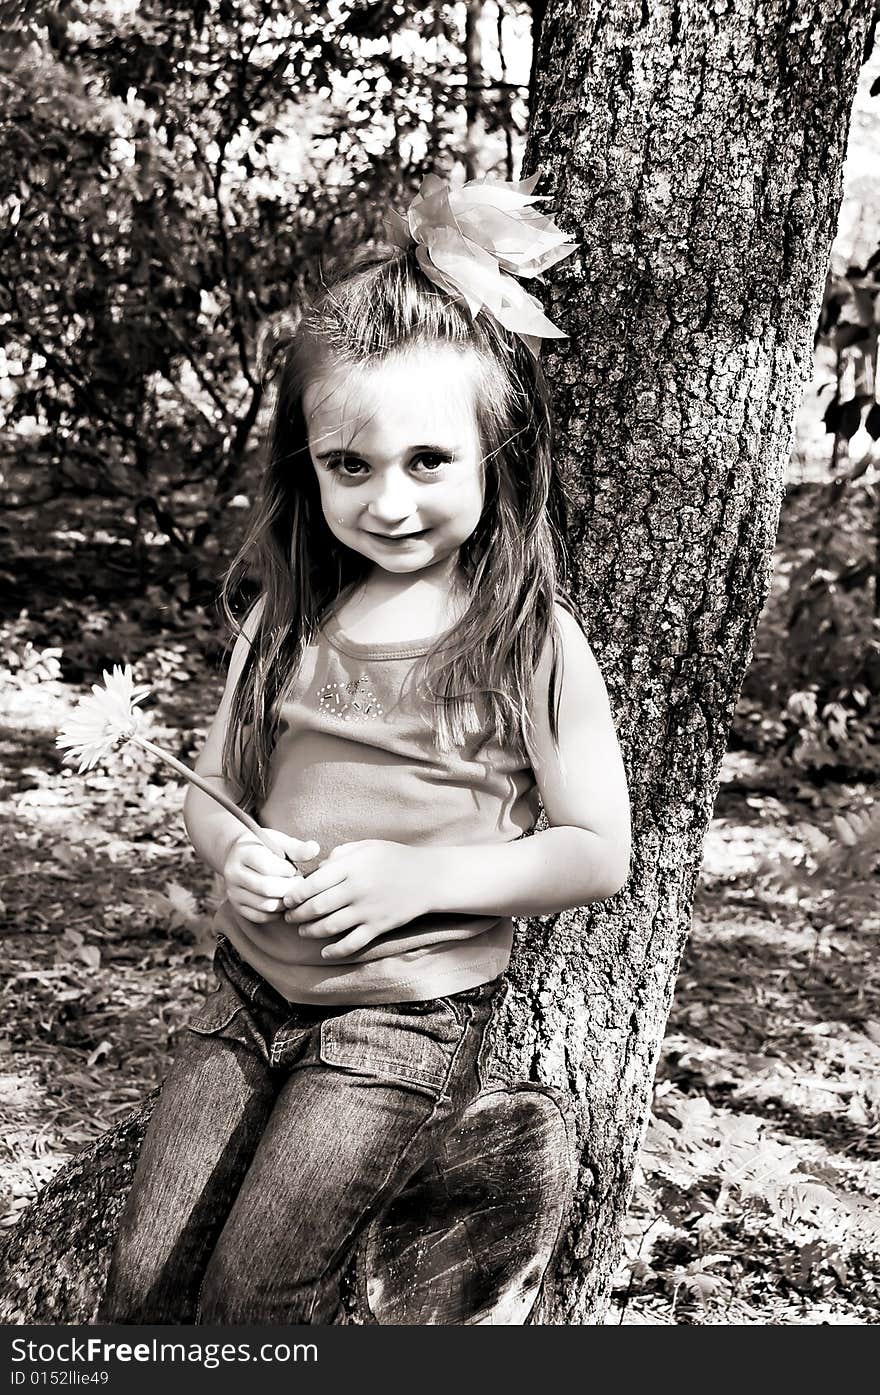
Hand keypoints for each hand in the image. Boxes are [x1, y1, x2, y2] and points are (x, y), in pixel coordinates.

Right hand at [222, 829, 319, 923]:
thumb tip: (315, 849)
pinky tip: (284, 902)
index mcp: (243, 853)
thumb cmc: (264, 847)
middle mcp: (233, 874)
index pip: (267, 866)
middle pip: (267, 888)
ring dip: (285, 902)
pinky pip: (260, 917)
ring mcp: (233, 892)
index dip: (286, 870)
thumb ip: (296, 847)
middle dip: (289, 888)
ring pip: (265, 905)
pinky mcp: (237, 907)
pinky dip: (277, 913)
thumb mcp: (279, 841)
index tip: (292, 869)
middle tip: (299, 884)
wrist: (239, 856)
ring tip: (292, 892)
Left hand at [282, 840, 432, 959]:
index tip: (286, 898)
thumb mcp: (367, 847)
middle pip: (316, 907)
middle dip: (297, 915)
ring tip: (303, 931)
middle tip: (288, 917)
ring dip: (310, 931)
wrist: (429, 878)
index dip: (294, 894)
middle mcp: (356, 890)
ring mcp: (367, 911)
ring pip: (329, 927)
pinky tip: (325, 952)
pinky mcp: (378, 927)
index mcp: (351, 867)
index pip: (312, 884)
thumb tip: (317, 870)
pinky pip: (351, 944)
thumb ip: (340, 855)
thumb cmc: (395, 858)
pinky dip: (335, 951)